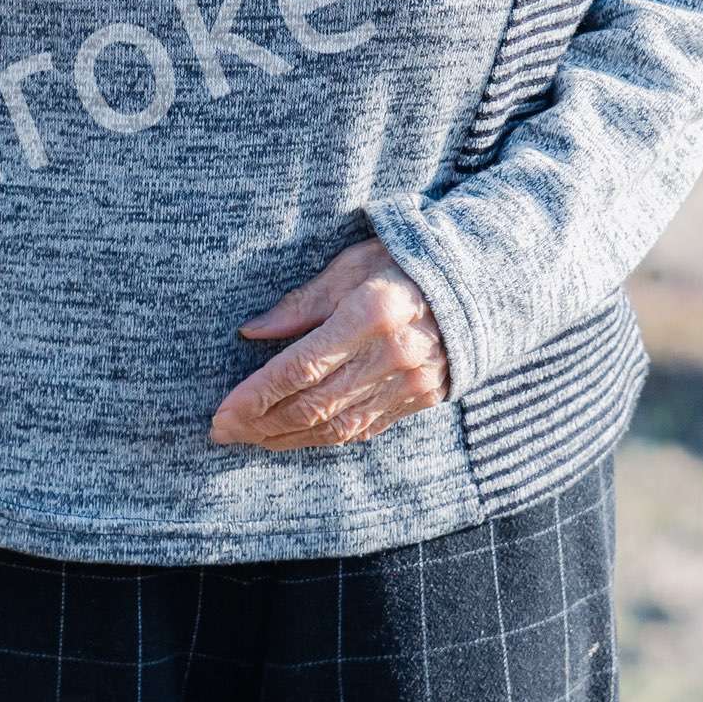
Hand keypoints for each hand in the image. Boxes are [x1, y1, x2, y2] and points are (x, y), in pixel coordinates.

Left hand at [208, 237, 450, 452]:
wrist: (479, 284)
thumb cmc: (406, 262)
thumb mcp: (352, 265)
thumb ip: (302, 302)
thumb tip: (252, 331)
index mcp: (371, 314)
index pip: (302, 367)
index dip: (257, 394)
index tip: (223, 411)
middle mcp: (392, 356)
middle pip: (315, 404)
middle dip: (261, 423)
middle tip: (223, 430)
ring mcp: (410, 384)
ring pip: (337, 425)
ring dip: (287, 437)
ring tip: (250, 439)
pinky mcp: (420, 400)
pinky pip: (363, 429)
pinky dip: (324, 439)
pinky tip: (293, 438)